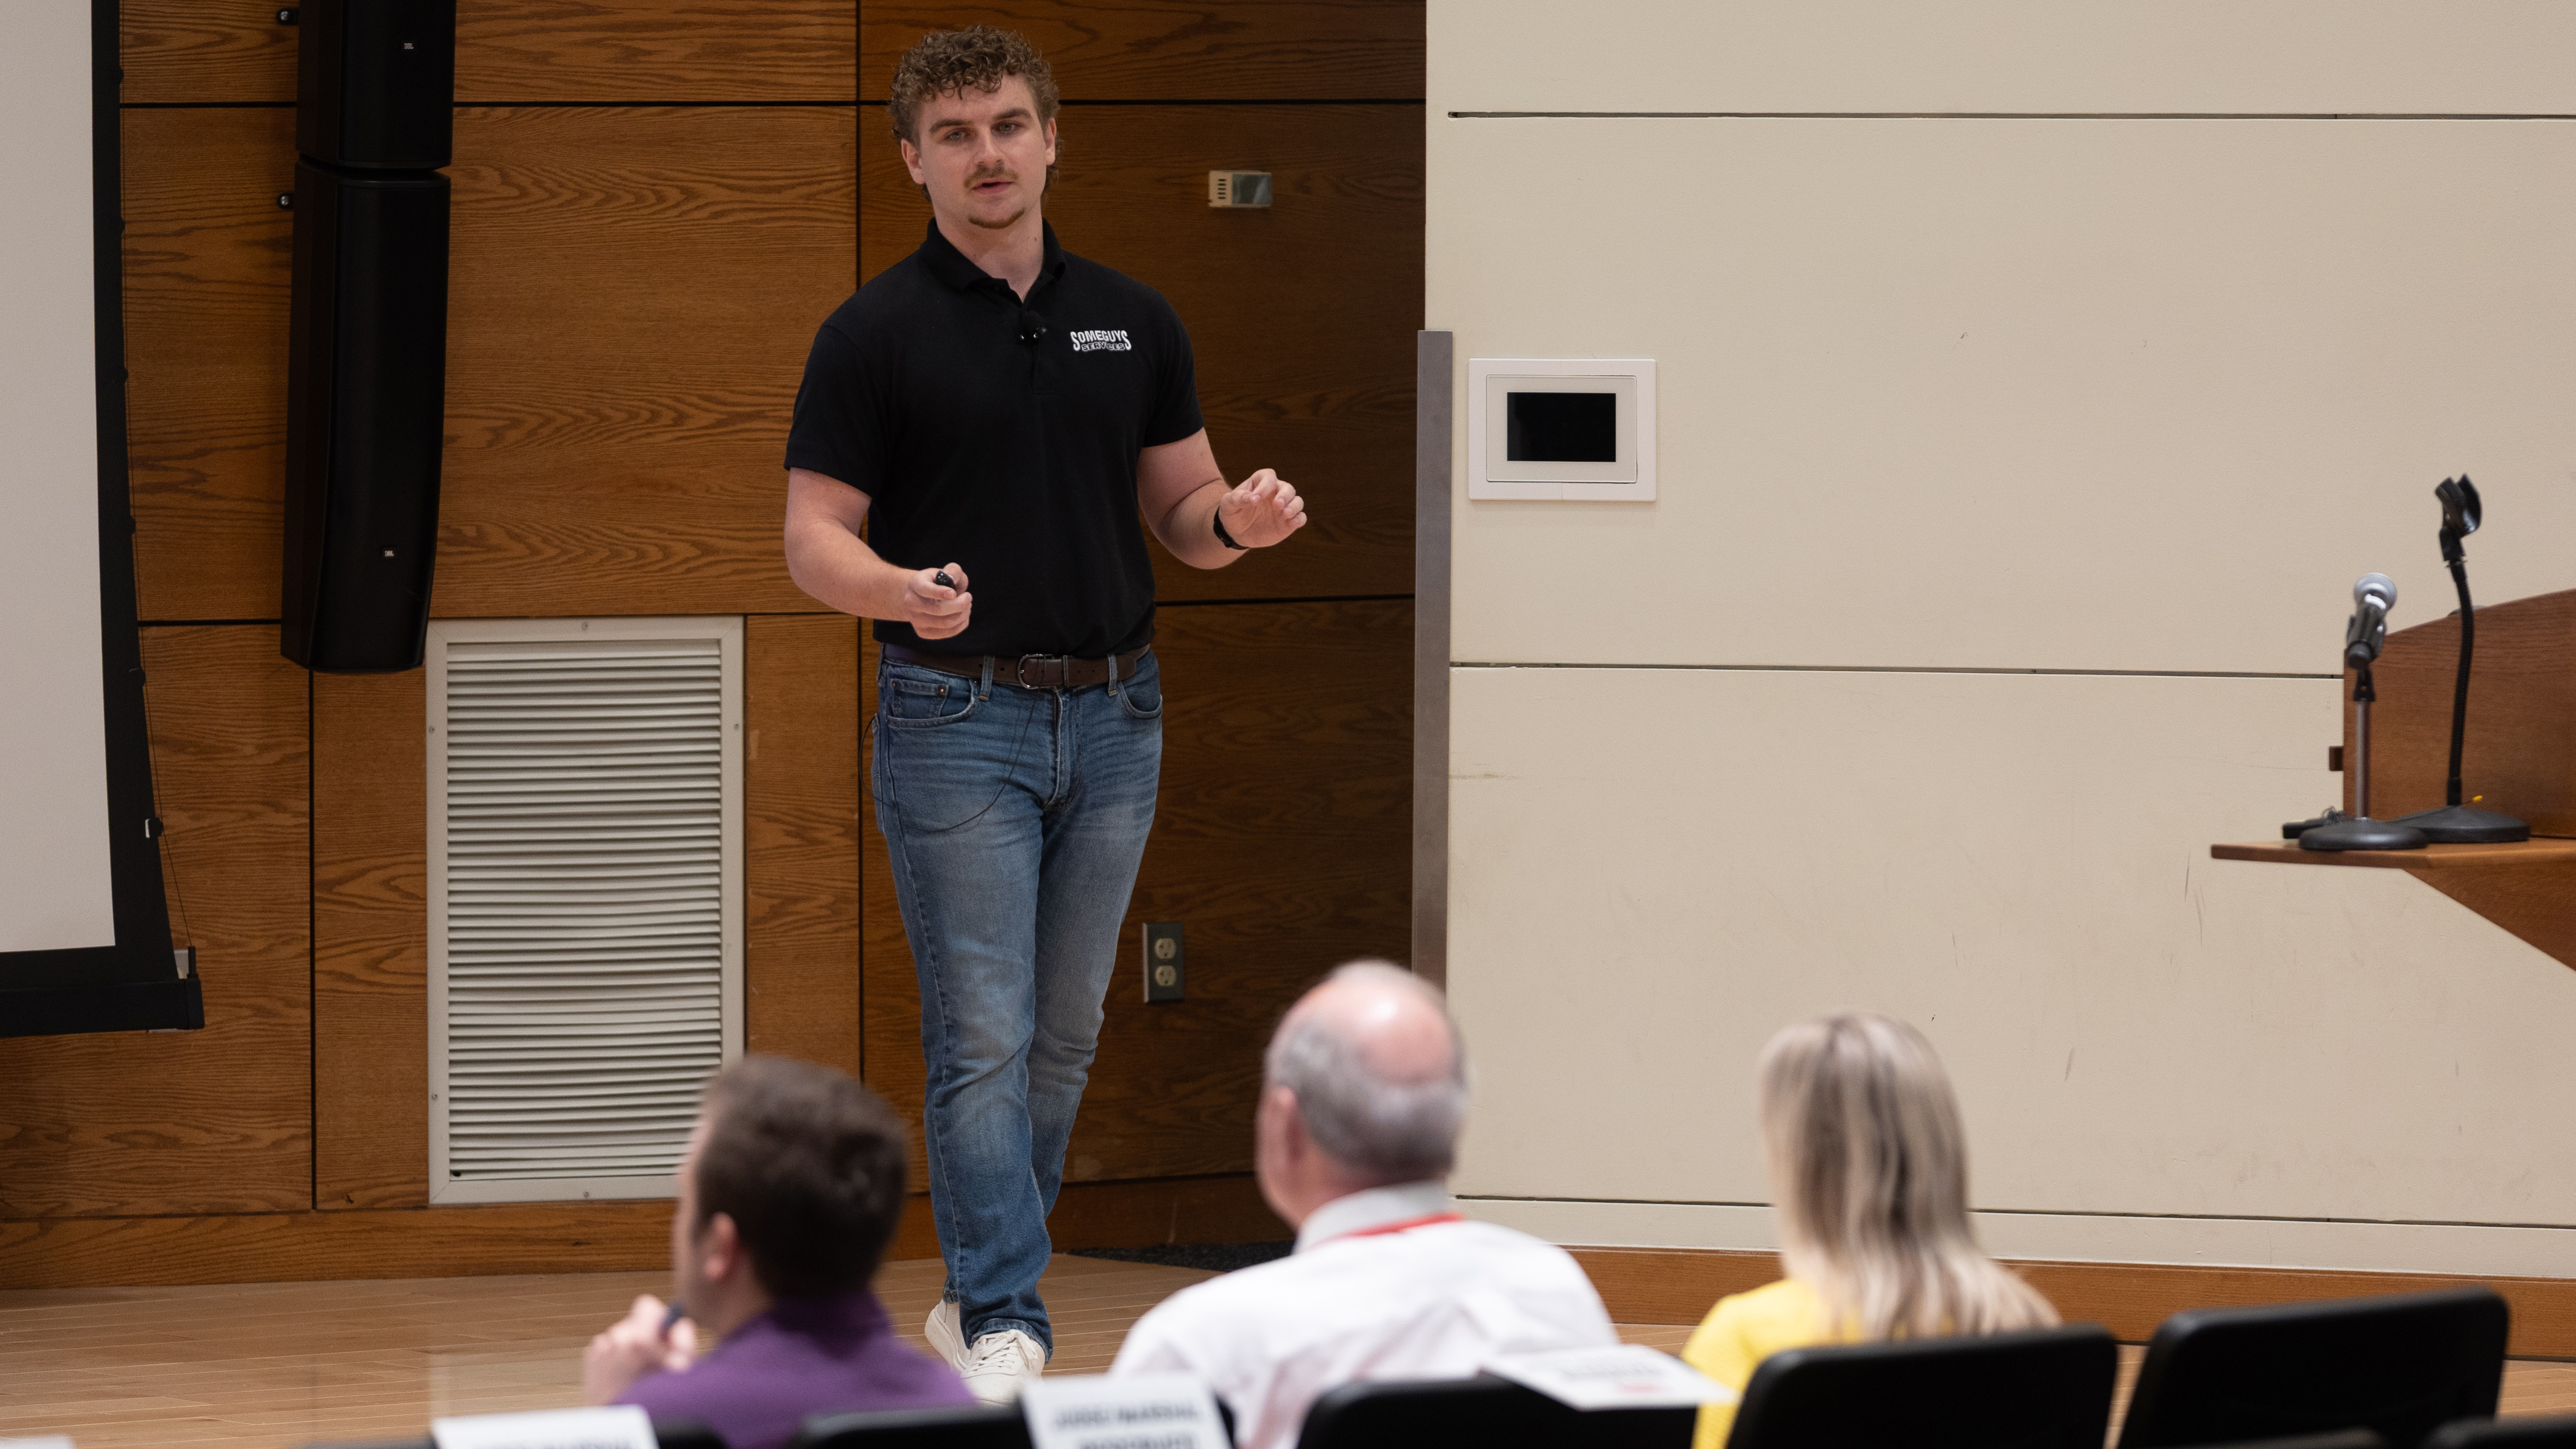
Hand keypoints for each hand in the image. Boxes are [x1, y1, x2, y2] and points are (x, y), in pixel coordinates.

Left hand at [582, 1293, 696, 1404]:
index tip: (663, 1335)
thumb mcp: (682, 1371)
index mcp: (639, 1338)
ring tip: (635, 1372)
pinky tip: (621, 1375)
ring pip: (622, 1335)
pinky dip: (615, 1357)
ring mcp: (600, 1349)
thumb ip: (684, 1340)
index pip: (647, 1306)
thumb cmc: (653, 1402)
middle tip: (652, 1361)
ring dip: (630, 1348)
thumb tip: (678, 1323)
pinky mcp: (590, 1358)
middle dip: (646, 1337)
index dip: (658, 1319)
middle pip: (635, 1323)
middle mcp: (615, 1340)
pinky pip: (608, 1346)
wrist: (617, 1426)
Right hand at [902, 563, 971, 640]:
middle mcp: (911, 602)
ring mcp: (915, 619)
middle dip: (960, 604)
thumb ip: (952, 571)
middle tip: (968, 597)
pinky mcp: (923, 632)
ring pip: (946, 623)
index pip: (925, 589)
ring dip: (963, 614)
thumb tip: (952, 580)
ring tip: (967, 606)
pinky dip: (961, 624)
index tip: (953, 593)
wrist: (921, 597)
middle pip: (939, 609)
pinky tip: (963, 615)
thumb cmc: (938, 582)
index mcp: (915, 583)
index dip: (940, 592)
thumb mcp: (946, 570)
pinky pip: (948, 633)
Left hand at [1215, 471, 1306, 548]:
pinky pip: (1300, 518)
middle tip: (1277, 504)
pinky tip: (1292, 523)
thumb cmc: (1233, 512)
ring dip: (1294, 506)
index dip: (1264, 486)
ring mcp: (1283, 508)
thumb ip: (1237, 498)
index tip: (1254, 500)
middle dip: (1284, 495)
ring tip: (1285, 514)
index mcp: (1261, 483)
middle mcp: (1275, 493)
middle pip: (1287, 488)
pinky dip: (1299, 519)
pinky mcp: (1288, 523)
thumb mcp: (1228, 504)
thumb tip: (1250, 497)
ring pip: (1297, 501)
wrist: (1236, 532)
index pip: (1268, 477)